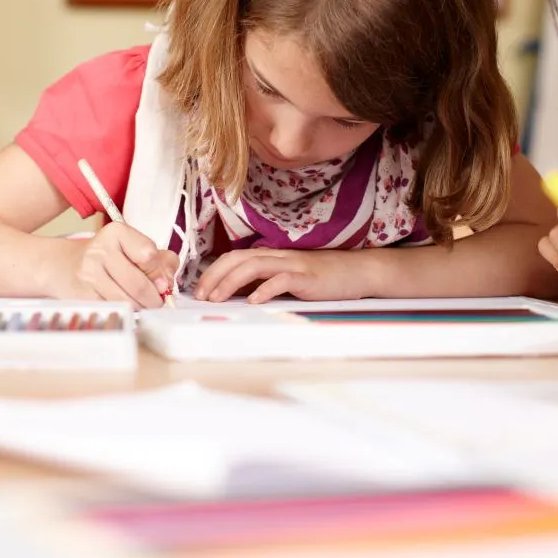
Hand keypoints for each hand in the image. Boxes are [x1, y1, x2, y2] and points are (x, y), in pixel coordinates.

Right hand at [71, 222, 177, 308]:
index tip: (161, 281)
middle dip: (154, 298)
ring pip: (128, 301)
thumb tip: (166, 284)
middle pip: (139, 283)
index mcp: (117, 232)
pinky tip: (125, 305)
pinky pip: (115, 309)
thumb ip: (162, 261)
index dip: (160, 272)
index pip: (149, 255)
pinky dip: (126, 312)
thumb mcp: (136, 248)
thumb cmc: (110, 257)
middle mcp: (100, 250)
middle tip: (157, 301)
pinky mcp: (83, 294)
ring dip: (141, 308)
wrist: (68, 265)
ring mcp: (89, 274)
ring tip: (142, 304)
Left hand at [194, 247, 367, 303]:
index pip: (234, 257)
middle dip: (215, 276)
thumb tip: (238, 294)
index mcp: (272, 256)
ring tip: (218, 298)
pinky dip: (266, 289)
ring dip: (231, 282)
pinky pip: (282, 280)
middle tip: (201, 296)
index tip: (200, 290)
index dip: (214, 271)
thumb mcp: (289, 278)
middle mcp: (278, 256)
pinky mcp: (307, 277)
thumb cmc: (323, 277)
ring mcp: (293, 265)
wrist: (357, 271)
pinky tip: (254, 301)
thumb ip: (265, 282)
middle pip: (238, 259)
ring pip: (254, 266)